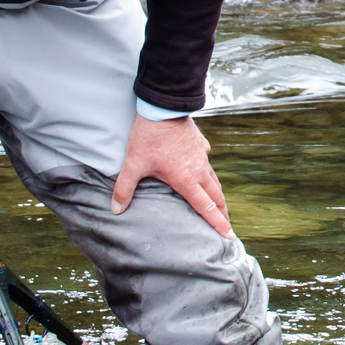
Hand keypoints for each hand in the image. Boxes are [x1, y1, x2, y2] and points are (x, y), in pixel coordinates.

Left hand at [111, 114, 231, 237]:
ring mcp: (202, 157)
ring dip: (217, 195)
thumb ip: (124, 189)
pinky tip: (200, 171)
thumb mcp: (134, 164)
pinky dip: (207, 173)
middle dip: (223, 213)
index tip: (228, 235)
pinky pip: (206, 163)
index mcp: (186, 180)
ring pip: (214, 180)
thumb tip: (116, 209)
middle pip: (217, 197)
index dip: (218, 223)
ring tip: (218, 204)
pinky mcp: (200, 145)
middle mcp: (199, 171)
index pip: (206, 208)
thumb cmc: (149, 137)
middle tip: (227, 226)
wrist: (164, 108)